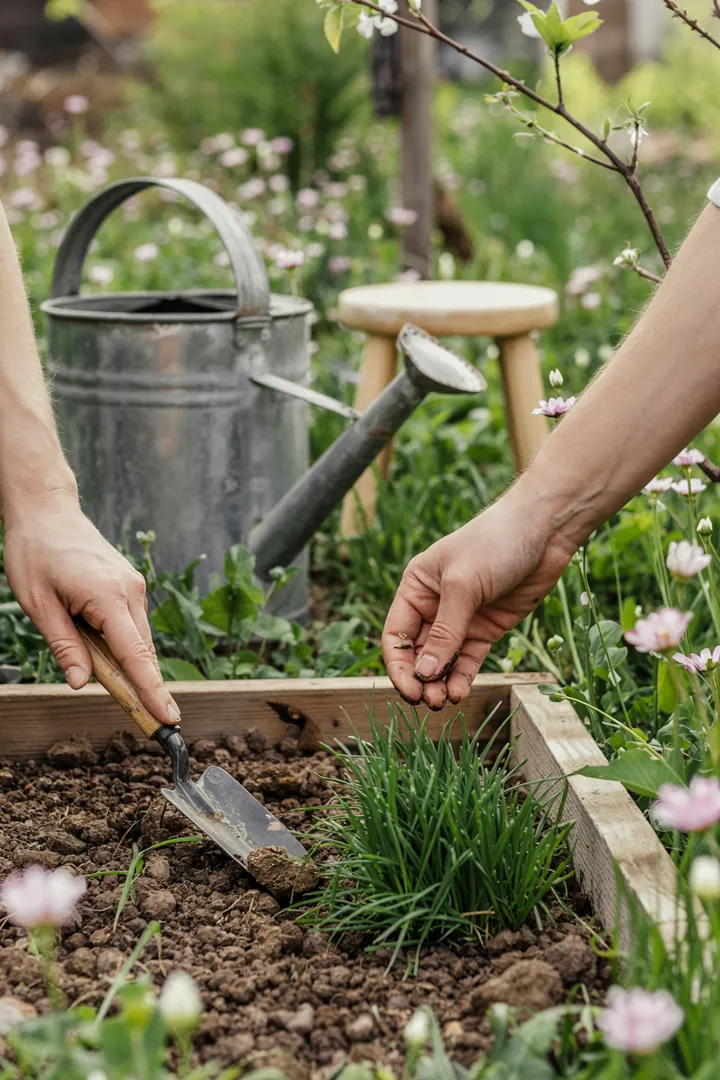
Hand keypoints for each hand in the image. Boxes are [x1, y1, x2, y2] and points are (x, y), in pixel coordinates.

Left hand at [2, 493, 179, 725]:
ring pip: (136, 639)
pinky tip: (90, 631)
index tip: (169, 718)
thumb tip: (80, 683)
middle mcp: (131, 591)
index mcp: (109, 597)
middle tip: (132, 708)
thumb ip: (64, 646)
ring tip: (83, 646)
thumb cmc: (36, 551)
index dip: (152, 691)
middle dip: (139, 683)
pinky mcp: (129, 584)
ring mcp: (133, 586)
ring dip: (121, 658)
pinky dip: (119, 640)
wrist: (46, 509)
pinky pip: (130, 623)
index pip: (136, 655)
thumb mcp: (39, 605)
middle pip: (141, 652)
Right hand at [381, 492, 577, 709]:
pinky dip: (462, 677)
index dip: (399, 665)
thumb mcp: (463, 585)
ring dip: (440, 683)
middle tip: (430, 700)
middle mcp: (434, 606)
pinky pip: (468, 659)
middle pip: (417, 653)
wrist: (544, 532)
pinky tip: (460, 692)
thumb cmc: (494, 543)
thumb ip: (445, 631)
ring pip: (442, 661)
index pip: (396, 635)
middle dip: (420, 679)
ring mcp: (462, 619)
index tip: (409, 689)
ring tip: (445, 701)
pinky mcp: (487, 628)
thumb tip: (424, 673)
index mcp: (416, 588)